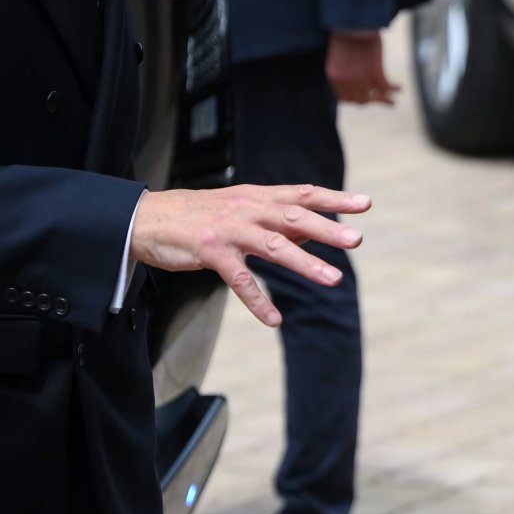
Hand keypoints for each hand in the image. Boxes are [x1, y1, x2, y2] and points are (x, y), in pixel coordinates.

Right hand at [130, 182, 369, 328]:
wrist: (148, 219)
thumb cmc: (198, 216)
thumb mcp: (239, 208)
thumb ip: (274, 218)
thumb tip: (312, 231)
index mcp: (256, 197)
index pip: (302, 194)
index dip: (333, 198)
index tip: (364, 204)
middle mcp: (247, 209)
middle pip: (293, 217)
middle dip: (327, 228)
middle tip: (357, 238)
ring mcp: (229, 230)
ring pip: (273, 246)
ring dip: (305, 263)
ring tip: (333, 279)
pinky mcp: (210, 252)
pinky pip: (240, 280)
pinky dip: (258, 301)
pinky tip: (274, 319)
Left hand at [326, 29, 399, 105]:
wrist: (353, 19)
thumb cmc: (347, 31)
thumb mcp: (341, 54)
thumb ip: (346, 70)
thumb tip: (357, 79)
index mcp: (334, 77)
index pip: (345, 99)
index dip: (357, 99)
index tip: (366, 97)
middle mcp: (345, 82)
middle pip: (361, 101)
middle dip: (372, 100)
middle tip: (382, 99)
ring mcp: (360, 79)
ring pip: (375, 97)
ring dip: (385, 99)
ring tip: (393, 101)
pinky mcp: (374, 73)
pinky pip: (386, 87)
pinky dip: (394, 88)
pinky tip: (400, 87)